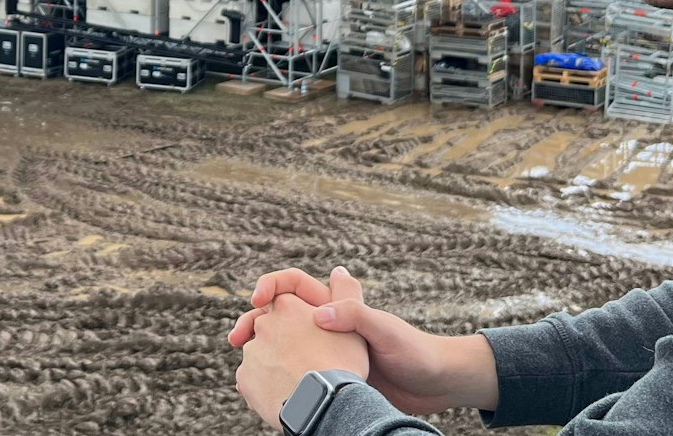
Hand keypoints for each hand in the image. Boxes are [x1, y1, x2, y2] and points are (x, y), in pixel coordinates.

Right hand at [229, 267, 495, 415]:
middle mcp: (327, 325)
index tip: (258, 301)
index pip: (293, 284)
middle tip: (237, 338)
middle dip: (253, 321)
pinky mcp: (330, 378)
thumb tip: (319, 313)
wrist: (435, 387)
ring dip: (259, 350)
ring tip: (243, 365)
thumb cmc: (415, 352)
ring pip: (282, 345)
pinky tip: (265, 389)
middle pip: (278, 314)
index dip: (271, 286)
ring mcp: (326, 352)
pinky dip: (276, 376)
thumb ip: (355, 316)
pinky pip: (295, 373)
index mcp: (337, 305)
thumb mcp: (386, 330)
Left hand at [235, 292, 369, 427]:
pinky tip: (281, 396)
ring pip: (259, 356)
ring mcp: (251, 353)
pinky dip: (262, 386)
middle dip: (278, 340)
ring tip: (294, 382)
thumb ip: (345, 294)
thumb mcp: (354, 323)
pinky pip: (250, 380)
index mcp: (287, 306)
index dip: (287, 312)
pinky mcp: (244, 379)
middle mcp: (264, 325)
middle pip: (267, 328)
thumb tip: (338, 271)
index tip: (291, 324)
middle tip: (298, 359)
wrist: (324, 405)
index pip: (279, 299)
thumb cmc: (342, 364)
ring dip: (271, 364)